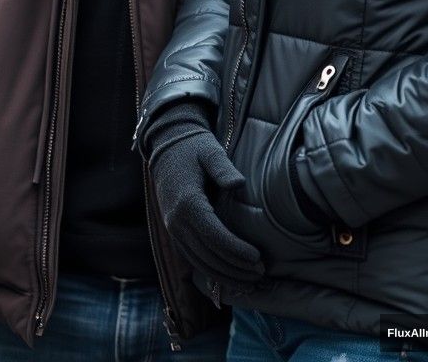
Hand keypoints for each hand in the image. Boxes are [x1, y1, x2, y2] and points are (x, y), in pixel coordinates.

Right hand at [149, 111, 264, 286]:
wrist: (167, 146)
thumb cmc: (194, 148)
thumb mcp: (210, 151)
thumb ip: (223, 168)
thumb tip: (238, 183)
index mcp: (187, 202)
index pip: (214, 236)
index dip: (236, 251)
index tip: (257, 258)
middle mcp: (177, 221)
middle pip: (208, 255)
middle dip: (235, 269)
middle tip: (260, 274)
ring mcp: (173, 229)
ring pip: (200, 262)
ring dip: (225, 275)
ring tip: (250, 281)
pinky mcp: (175, 232)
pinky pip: (193, 258)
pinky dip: (212, 271)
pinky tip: (230, 275)